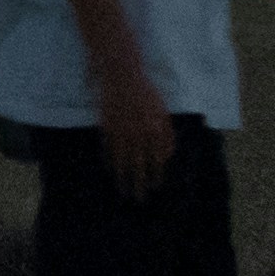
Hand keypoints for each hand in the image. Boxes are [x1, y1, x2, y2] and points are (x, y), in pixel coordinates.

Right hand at [94, 56, 171, 201]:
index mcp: (155, 129)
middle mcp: (138, 134)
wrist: (122, 76)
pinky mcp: (107, 129)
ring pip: (122, 162)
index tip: (155, 187)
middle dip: (139, 184)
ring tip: (123, 191)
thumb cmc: (146, 93)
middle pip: (139, 166)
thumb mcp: (163, 112)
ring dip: (122, 178)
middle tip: (139, 199)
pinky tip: (111, 171)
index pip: (156, 160)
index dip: (156, 175)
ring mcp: (121, 133)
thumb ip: (167, 135)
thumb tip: (167, 157)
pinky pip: (108, 151)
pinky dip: (109, 162)